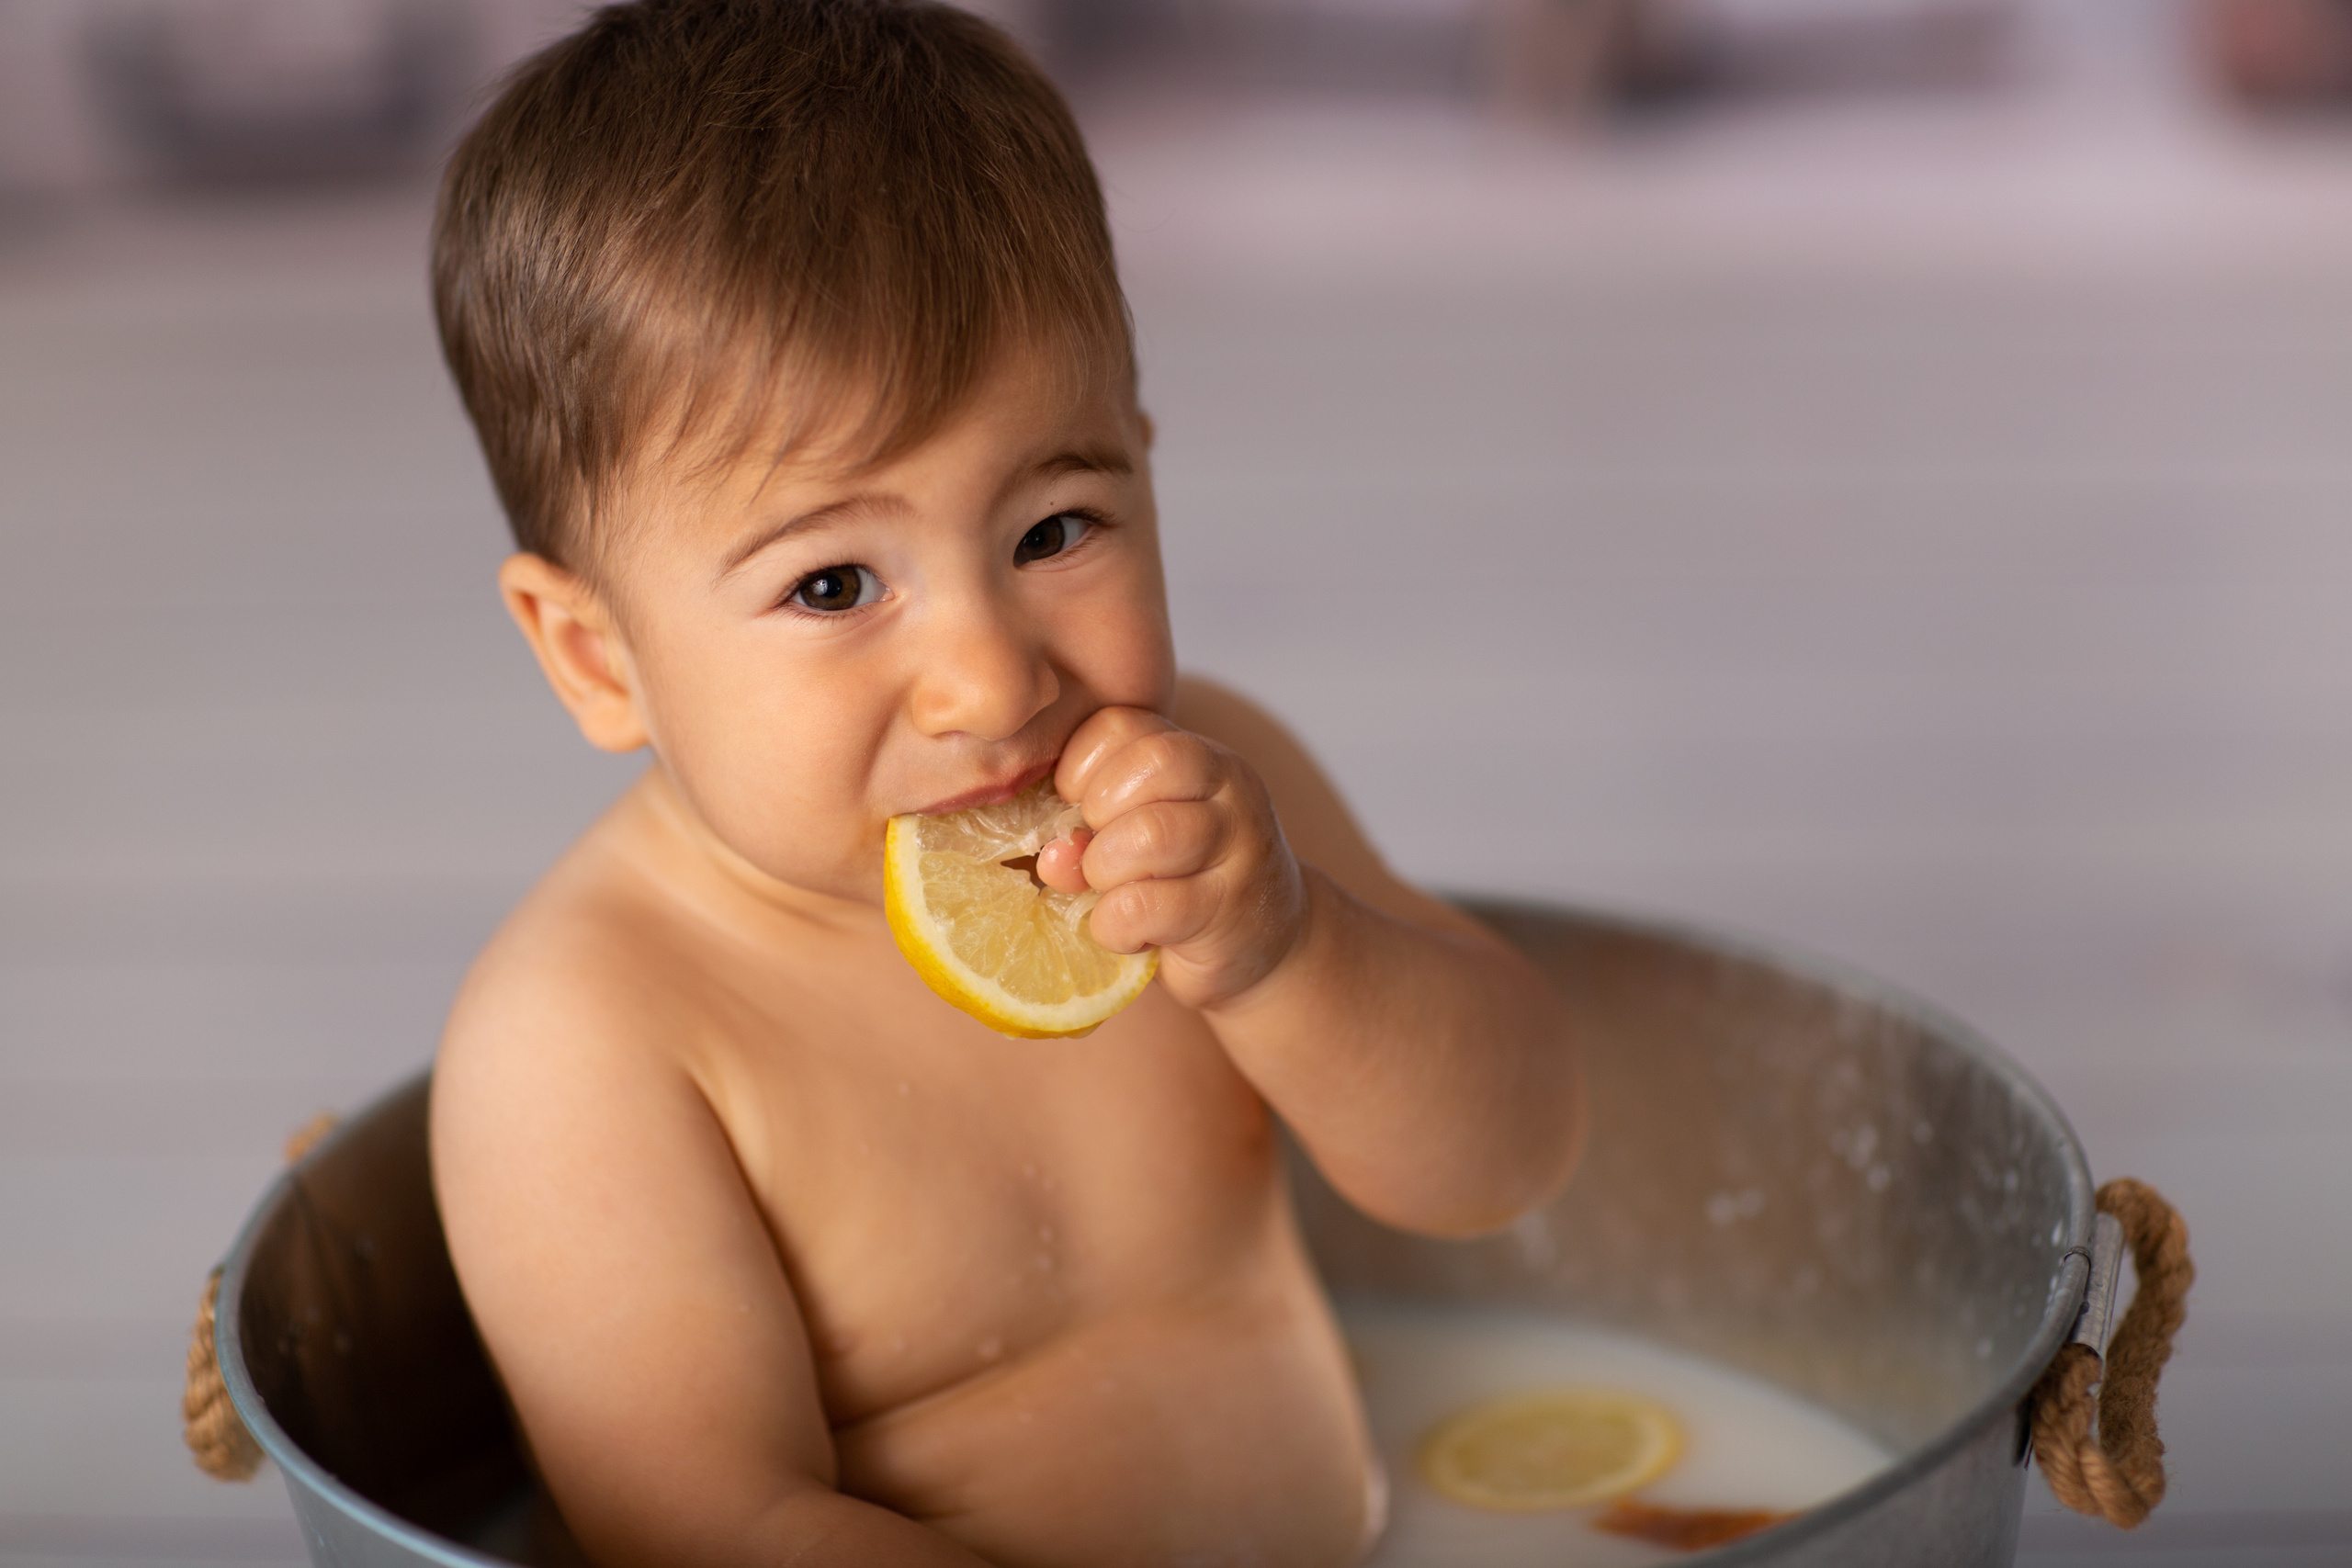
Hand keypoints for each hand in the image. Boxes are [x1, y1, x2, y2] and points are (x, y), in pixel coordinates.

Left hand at [1046, 707, 1309, 1010]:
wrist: (1267, 940)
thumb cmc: (1184, 880)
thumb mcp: (1131, 840)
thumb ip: (1085, 834)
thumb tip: (1053, 855)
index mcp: (1196, 755)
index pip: (1121, 725)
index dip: (1079, 768)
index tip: (1078, 811)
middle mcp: (1229, 786)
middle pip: (1150, 764)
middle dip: (1097, 812)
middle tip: (1097, 852)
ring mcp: (1239, 845)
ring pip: (1150, 833)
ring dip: (1104, 870)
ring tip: (1110, 893)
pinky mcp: (1231, 908)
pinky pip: (1145, 906)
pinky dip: (1115, 926)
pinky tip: (1130, 933)